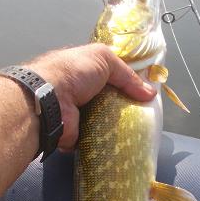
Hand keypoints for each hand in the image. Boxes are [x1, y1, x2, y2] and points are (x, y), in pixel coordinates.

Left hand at [29, 44, 156, 151]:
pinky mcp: (79, 135)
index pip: (112, 77)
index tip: (147, 92)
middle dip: (128, 106)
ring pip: (107, 121)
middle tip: (147, 113)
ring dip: (120, 124)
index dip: (129, 83)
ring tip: (141, 128)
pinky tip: (125, 141)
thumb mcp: (104, 59)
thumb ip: (127, 74)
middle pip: (112, 100)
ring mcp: (81, 115)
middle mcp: (82, 92)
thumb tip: (150, 92)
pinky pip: (99, 139)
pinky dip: (109, 140)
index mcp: (86, 71)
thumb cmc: (73, 72)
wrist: (49, 100)